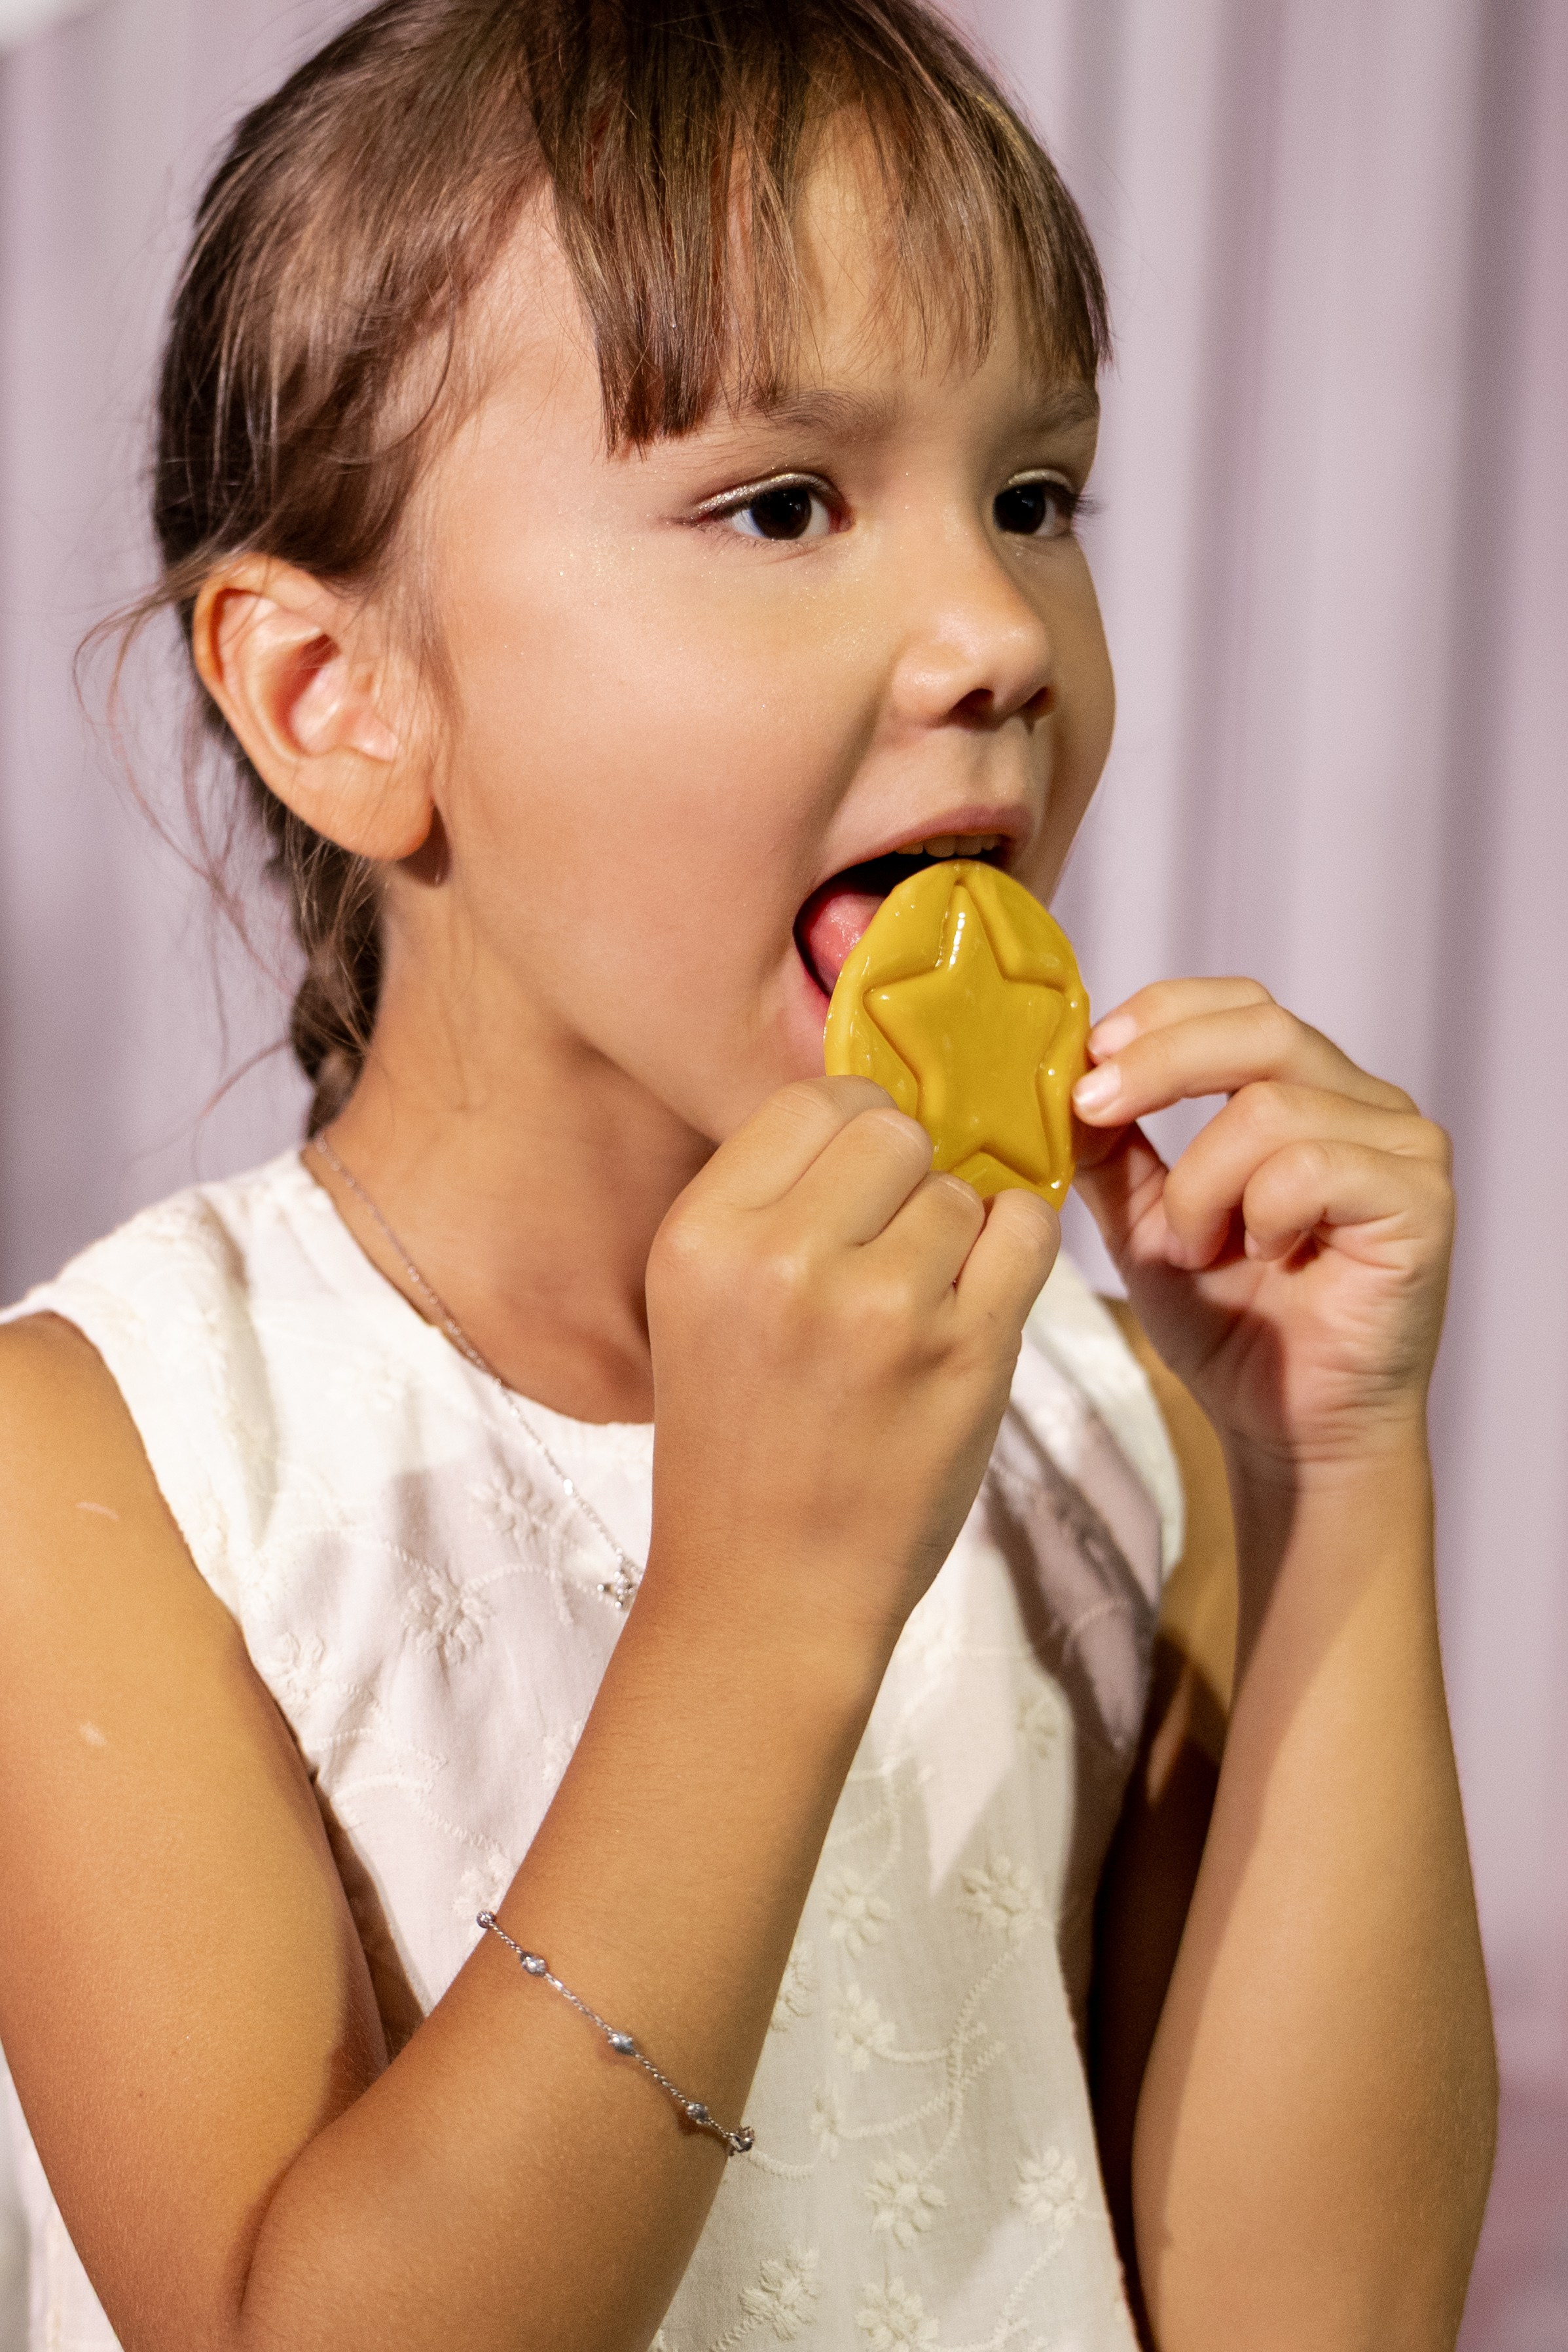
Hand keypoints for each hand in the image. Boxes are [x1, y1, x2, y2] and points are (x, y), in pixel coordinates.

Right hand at [644, 1078, 1058, 1651]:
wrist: (767, 1590)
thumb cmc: (738, 1439)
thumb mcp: (701, 1302)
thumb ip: (770, 1201)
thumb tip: (875, 1108)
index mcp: (702, 1235)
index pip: (812, 1100)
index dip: (848, 1131)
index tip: (853, 1186)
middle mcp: (783, 1260)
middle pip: (891, 1130)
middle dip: (902, 1177)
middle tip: (886, 1248)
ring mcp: (882, 1308)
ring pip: (960, 1190)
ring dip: (953, 1234)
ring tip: (914, 1305)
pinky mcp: (966, 1355)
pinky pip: (1026, 1234)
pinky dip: (1014, 1251)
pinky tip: (975, 1296)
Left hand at [1070, 980, 1453, 1475]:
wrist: (1285, 1430)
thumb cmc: (1230, 1329)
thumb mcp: (1145, 1222)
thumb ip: (1113, 1148)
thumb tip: (1063, 1076)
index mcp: (1306, 1091)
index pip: (1240, 1004)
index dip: (1161, 1014)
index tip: (1088, 1056)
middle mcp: (1365, 1104)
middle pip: (1261, 1026)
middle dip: (1159, 1062)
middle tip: (1092, 1107)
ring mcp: (1403, 1148)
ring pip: (1270, 1106)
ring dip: (1201, 1183)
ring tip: (1193, 1249)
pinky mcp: (1420, 1201)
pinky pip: (1313, 1165)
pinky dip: (1260, 1211)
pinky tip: (1262, 1255)